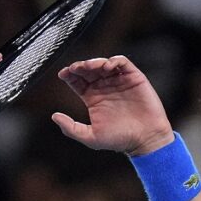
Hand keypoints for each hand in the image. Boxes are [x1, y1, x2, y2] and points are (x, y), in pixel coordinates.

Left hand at [52, 56, 172, 155]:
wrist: (146, 139)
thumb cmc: (119, 140)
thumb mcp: (91, 137)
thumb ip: (71, 128)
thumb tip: (54, 116)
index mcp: (92, 98)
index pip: (77, 81)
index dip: (69, 75)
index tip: (63, 74)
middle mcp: (104, 87)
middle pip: (88, 70)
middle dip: (80, 66)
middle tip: (75, 68)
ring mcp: (119, 81)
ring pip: (103, 63)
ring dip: (95, 62)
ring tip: (90, 66)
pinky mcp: (133, 77)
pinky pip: (122, 63)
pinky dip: (114, 61)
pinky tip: (107, 67)